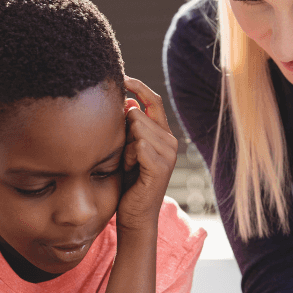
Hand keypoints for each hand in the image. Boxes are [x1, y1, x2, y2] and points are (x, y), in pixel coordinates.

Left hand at [116, 76, 177, 232]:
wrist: (134, 214)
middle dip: (123, 130)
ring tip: (127, 164)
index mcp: (163, 134)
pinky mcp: (161, 166)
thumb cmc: (128, 183)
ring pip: (136, 126)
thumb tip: (127, 101)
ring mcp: (168, 153)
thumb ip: (130, 127)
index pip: (153, 100)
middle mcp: (170, 141)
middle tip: (124, 155)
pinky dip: (127, 157)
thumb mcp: (126, 148)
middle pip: (137, 112)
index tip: (122, 77)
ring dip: (124, 145)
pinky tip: (129, 170)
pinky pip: (138, 145)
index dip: (138, 86)